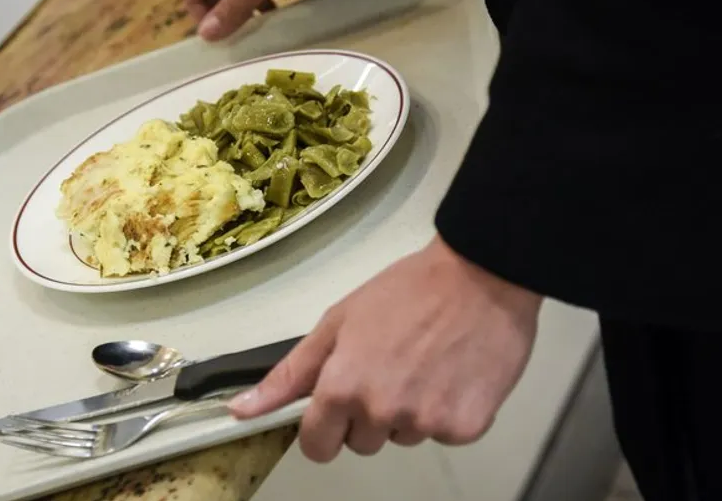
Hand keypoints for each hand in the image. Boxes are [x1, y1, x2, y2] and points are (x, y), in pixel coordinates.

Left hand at [229, 236, 542, 461]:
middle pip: (362, 443)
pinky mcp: (465, 428)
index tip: (336, 410)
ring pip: (403, 437)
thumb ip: (290, 375)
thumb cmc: (409, 291)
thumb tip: (241, 410)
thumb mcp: (337, 323)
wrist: (480, 276)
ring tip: (423, 362)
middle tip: (389, 366)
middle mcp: (381, 413)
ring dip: (409, 411)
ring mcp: (425, 424)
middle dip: (368, 414)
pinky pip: (443, 434)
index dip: (323, 429)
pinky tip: (450, 372)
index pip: (316, 446)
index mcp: (342, 388)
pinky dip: (447, 410)